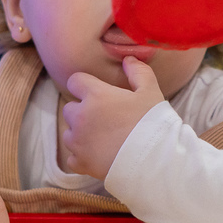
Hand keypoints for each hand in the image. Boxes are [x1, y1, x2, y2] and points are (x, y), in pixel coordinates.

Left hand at [61, 57, 164, 179]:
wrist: (153, 160)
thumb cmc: (153, 123)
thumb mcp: (150, 92)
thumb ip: (138, 72)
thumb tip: (128, 59)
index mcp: (95, 95)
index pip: (75, 81)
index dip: (85, 85)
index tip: (96, 92)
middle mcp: (81, 117)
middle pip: (70, 109)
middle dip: (82, 112)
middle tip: (104, 119)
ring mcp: (78, 141)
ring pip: (69, 134)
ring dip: (80, 135)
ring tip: (102, 140)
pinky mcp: (80, 163)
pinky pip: (72, 158)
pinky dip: (81, 157)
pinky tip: (97, 157)